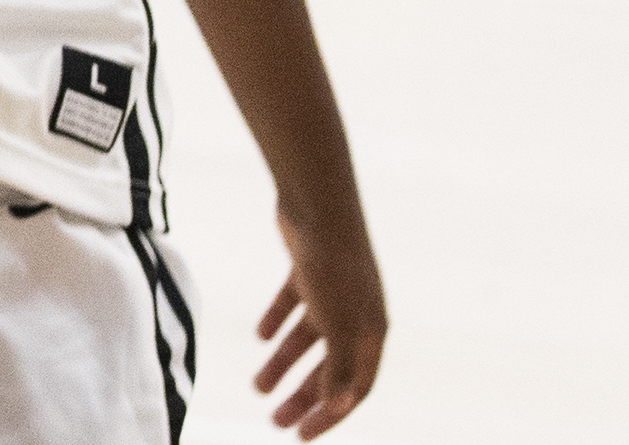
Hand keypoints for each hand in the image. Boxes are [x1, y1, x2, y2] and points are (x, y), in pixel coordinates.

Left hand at [255, 197, 385, 438]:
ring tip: (256, 387)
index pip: (355, 388)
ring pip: (307, 338)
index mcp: (372, 333)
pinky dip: (276, 321)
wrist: (317, 206)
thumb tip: (336, 406)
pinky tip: (259, 337)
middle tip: (274, 422)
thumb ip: (338, 368)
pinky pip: (294, 304)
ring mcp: (333, 291)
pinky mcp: (309, 268)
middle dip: (303, 396)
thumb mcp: (336, 327)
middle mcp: (357, 314)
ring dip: (283, 363)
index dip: (330, 415)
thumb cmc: (333, 270)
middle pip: (330, 367)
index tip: (302, 436)